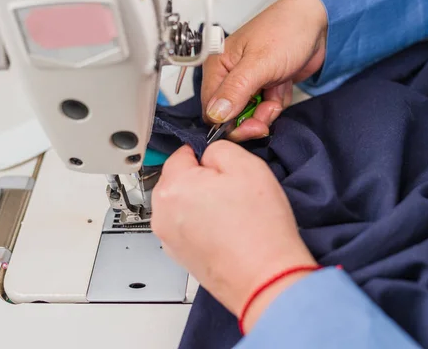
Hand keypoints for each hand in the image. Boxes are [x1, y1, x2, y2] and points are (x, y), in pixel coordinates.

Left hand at [152, 142, 316, 331]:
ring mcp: (169, 238)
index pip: (182, 153)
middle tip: (233, 191)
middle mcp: (162, 213)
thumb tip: (208, 154)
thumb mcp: (246, 166)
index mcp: (173, 187)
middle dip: (202, 180)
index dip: (206, 155)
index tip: (222, 166)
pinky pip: (187, 228)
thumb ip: (219, 149)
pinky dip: (203, 225)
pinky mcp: (180, 257)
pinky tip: (227, 231)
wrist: (265, 278)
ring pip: (183, 204)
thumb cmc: (258, 229)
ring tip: (232, 215)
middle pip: (179, 180)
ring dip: (202, 203)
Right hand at [202, 0, 326, 141]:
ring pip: (250, 116)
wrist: (319, 23)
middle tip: (270, 109)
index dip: (229, 123)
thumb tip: (215, 114)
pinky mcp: (264, 87)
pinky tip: (283, 85)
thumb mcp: (260, 62)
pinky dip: (277, 103)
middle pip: (230, 117)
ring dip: (268, 110)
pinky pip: (266, 109)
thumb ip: (235, 90)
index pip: (211, 109)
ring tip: (278, 90)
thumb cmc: (287, 30)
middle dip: (252, 118)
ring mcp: (248, 83)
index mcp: (218, 66)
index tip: (252, 126)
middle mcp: (229, 76)